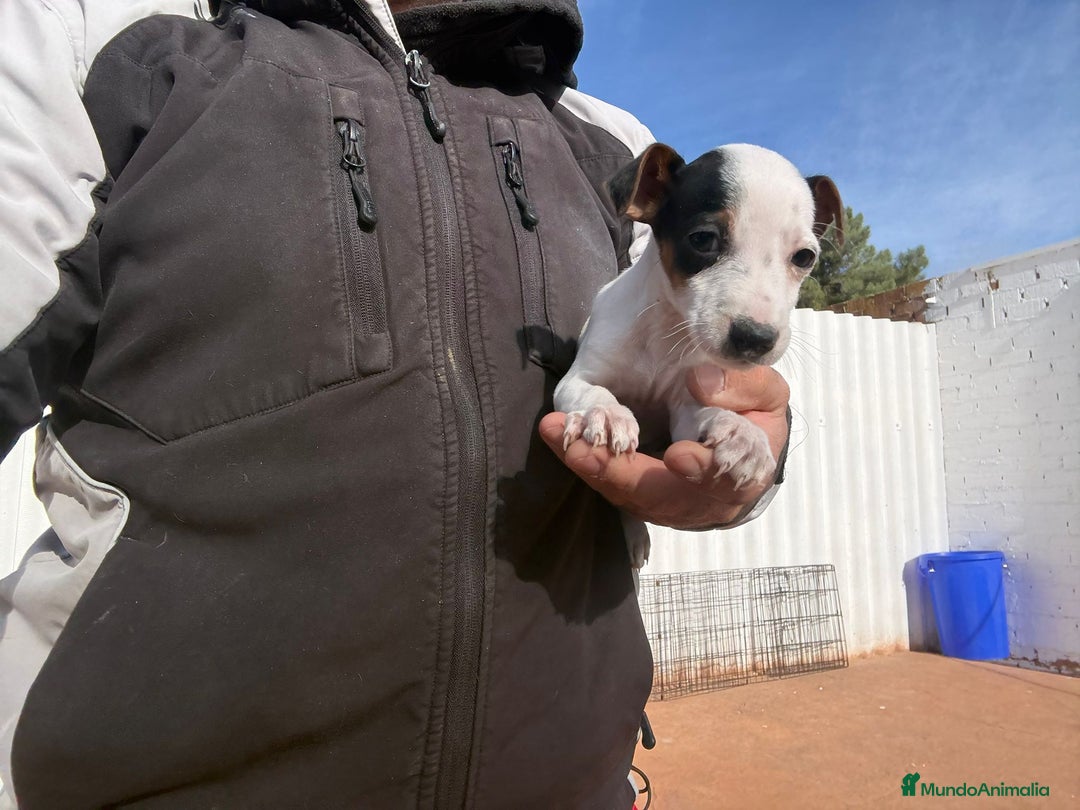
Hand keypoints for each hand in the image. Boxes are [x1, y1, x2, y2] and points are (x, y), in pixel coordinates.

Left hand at [538, 365, 789, 529]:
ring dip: (592, 466)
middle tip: (588, 450)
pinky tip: (558, 432)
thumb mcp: (766, 393)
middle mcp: (700, 498)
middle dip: (621, 474)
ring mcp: (665, 501)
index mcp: (744, 471)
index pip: (727, 478)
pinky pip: (608, 482)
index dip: (705, 470)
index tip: (679, 456)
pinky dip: (582, 458)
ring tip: (562, 435)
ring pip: (626, 494)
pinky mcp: (637, 492)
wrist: (740, 445)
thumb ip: (743, 387)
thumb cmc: (755, 415)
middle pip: (659, 497)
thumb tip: (700, 384)